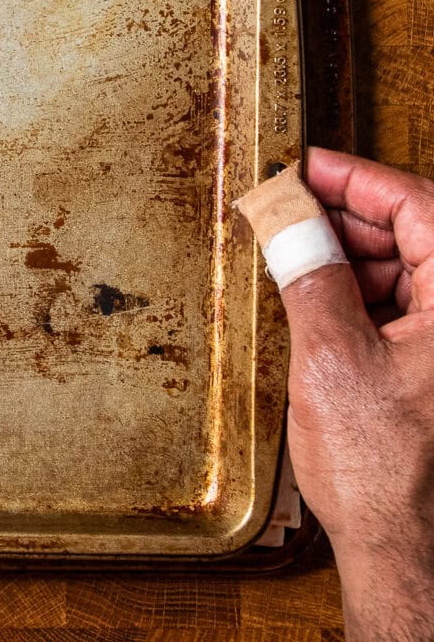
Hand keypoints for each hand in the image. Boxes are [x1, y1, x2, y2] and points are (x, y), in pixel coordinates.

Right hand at [281, 147, 433, 640]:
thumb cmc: (382, 467)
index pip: (421, 207)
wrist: (403, 543)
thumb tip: (286, 219)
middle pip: (419, 233)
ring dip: (352, 253)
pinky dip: (362, 289)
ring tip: (292, 249)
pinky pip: (406, 303)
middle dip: (350, 215)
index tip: (309, 163)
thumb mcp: (329, 357)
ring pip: (411, 267)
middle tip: (288, 204)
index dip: (359, 178)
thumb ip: (311, 276)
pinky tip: (317, 291)